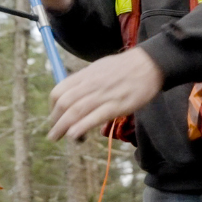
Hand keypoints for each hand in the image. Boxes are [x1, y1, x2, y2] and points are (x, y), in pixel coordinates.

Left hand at [48, 48, 163, 140]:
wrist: (148, 64)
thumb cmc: (124, 67)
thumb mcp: (99, 67)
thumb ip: (85, 80)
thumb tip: (74, 92)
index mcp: (85, 75)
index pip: (59, 91)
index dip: (52, 106)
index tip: (54, 116)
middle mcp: (90, 85)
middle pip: (64, 103)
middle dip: (55, 120)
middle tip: (53, 133)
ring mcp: (103, 95)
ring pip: (76, 111)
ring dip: (62, 127)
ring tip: (55, 137)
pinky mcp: (117, 105)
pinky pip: (95, 117)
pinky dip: (81, 126)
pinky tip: (74, 135)